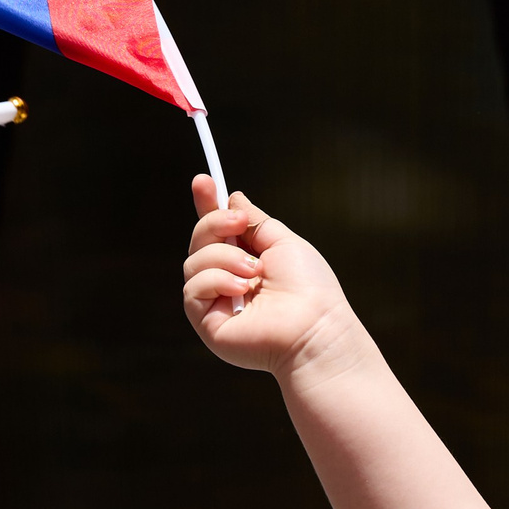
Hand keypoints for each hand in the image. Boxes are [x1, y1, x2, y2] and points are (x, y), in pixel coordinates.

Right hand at [182, 179, 358, 380]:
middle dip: (213, 223)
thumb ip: (254, 221)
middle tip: (237, 222)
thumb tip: (232, 197)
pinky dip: (216, 280)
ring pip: (193, 262)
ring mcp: (216, 302)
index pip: (218, 232)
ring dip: (224, 258)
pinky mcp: (207, 322)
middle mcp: (229, 281)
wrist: (315, 328)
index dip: (207, 206)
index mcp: (247, 261)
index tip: (203, 180)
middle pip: (199, 241)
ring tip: (254, 271)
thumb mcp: (282, 242)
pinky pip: (192, 288)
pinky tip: (242, 289)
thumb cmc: (309, 288)